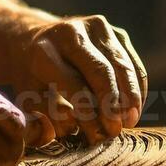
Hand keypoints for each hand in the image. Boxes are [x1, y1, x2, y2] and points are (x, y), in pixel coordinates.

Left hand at [13, 15, 147, 145]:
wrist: (34, 40)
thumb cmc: (32, 77)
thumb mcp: (28, 96)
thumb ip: (47, 113)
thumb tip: (73, 125)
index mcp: (44, 50)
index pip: (73, 83)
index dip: (88, 113)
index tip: (96, 136)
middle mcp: (71, 32)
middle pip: (102, 71)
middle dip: (112, 105)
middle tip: (116, 131)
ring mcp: (97, 28)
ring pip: (123, 65)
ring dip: (130, 98)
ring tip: (130, 122)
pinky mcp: (116, 32)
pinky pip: (133, 63)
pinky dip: (137, 88)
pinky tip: (134, 109)